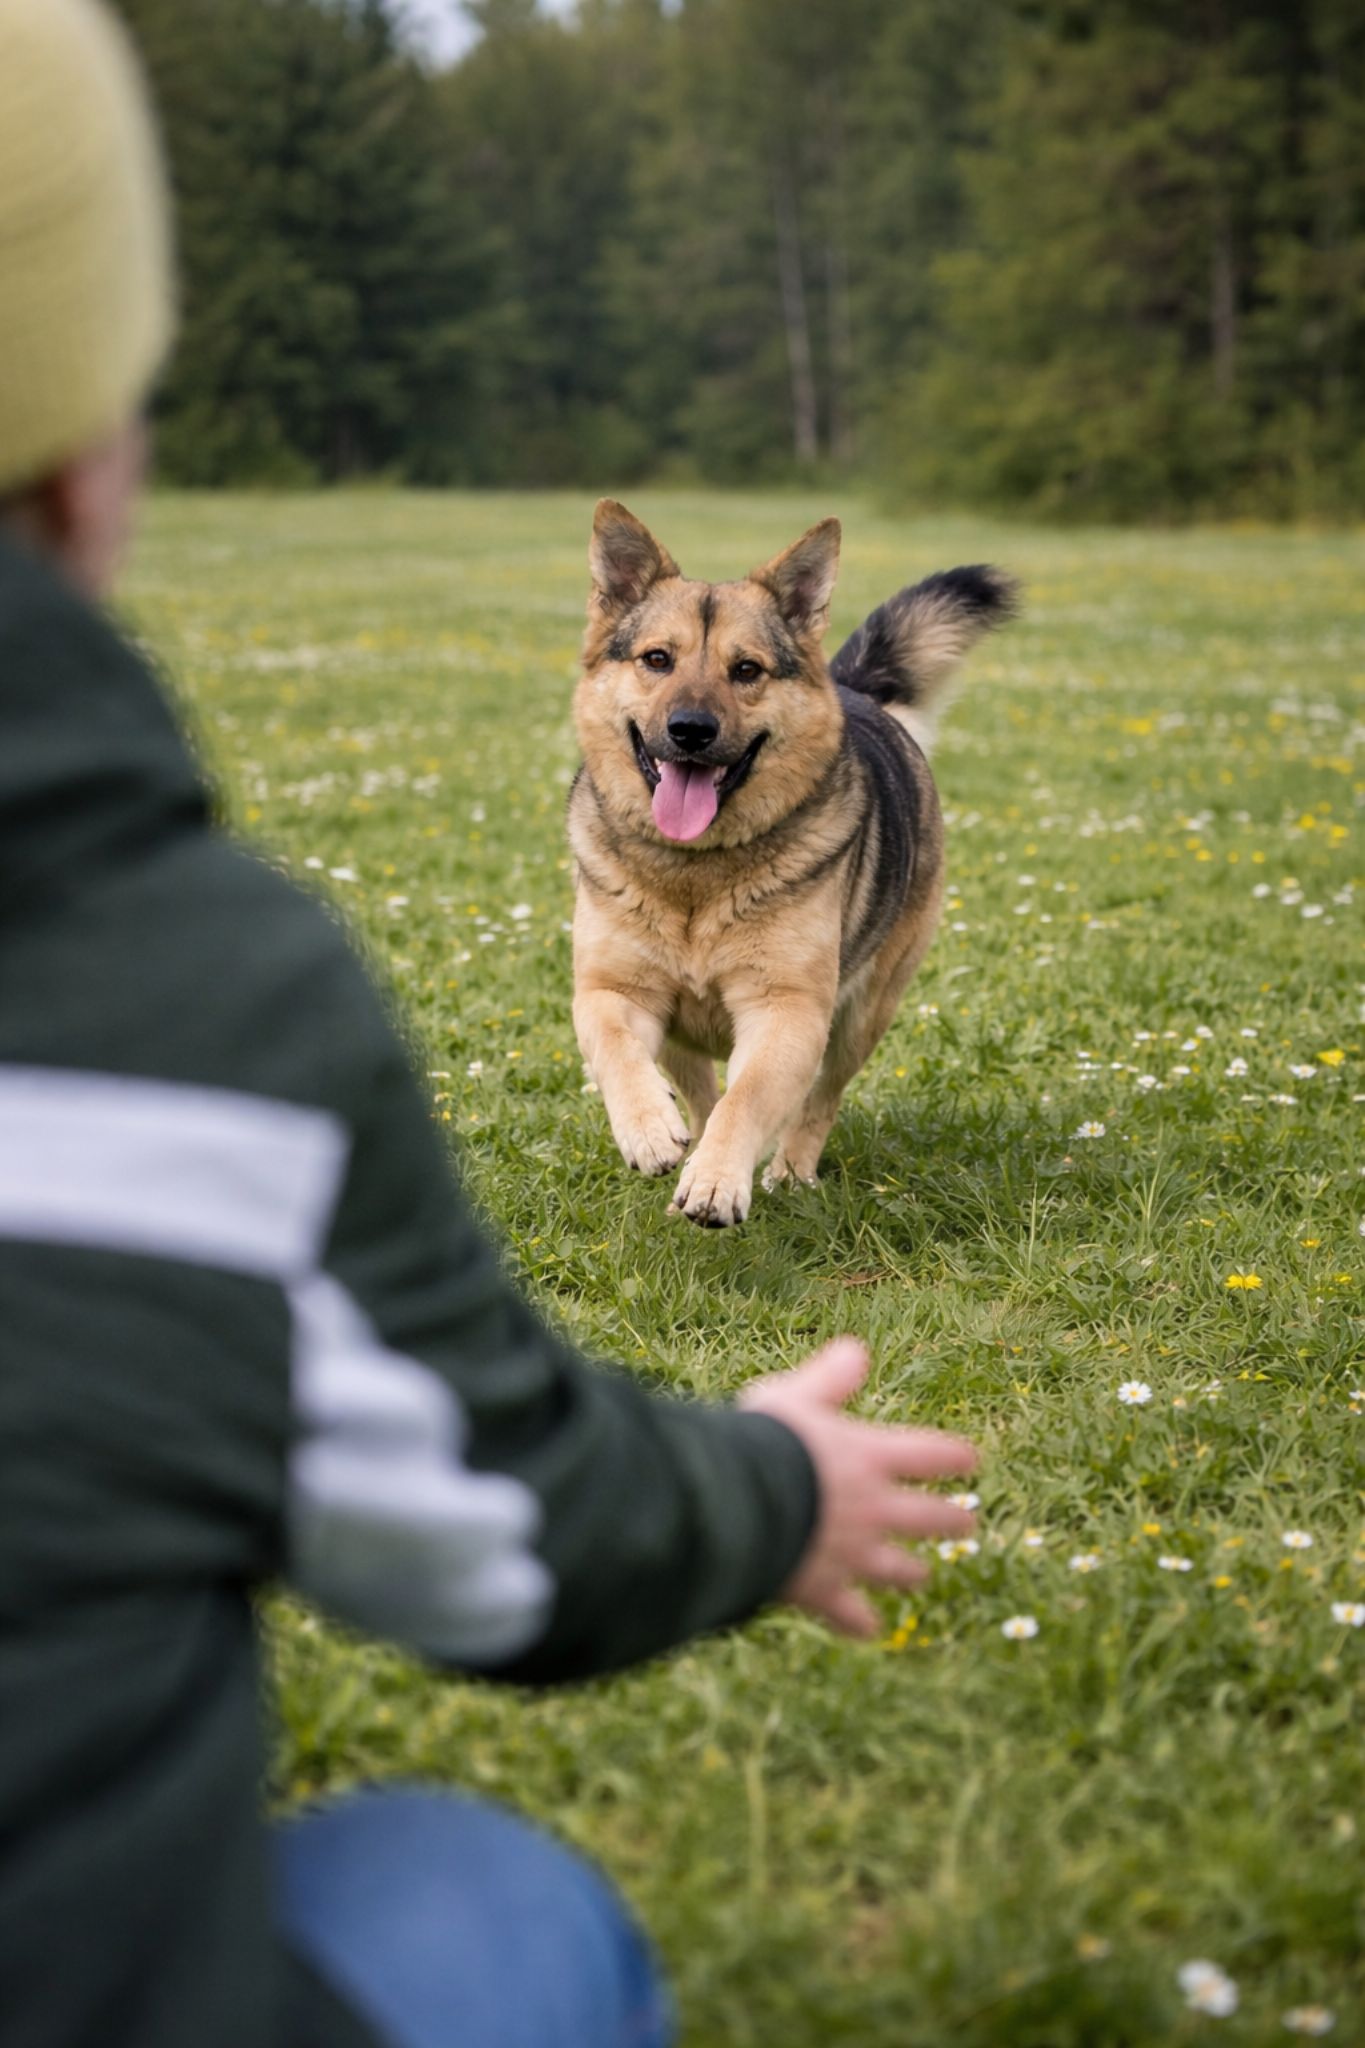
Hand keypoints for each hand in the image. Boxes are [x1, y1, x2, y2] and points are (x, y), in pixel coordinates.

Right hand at [738, 1338, 977, 1637]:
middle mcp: (873, 1508)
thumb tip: (857, 1349)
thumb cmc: (762, 1441)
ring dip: (911, 1572)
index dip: (952, 1455)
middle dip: (950, 1519)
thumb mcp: (794, 1396)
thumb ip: (827, 1378)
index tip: (971, 1459)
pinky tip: (868, 1630)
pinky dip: (858, 1621)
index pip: (928, 1453)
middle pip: (928, 1517)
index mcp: (870, 1457)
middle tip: (967, 1521)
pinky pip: (849, 1612)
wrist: (737, 1504)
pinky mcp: (824, 1590)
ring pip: (897, 1569)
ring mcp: (852, 1554)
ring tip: (921, 1575)